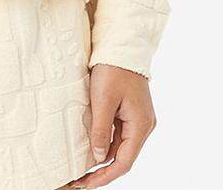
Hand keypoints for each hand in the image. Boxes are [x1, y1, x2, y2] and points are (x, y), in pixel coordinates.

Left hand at [61, 63, 157, 187]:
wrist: (122, 45)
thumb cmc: (114, 69)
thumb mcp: (103, 99)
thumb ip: (100, 129)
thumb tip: (97, 157)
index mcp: (140, 125)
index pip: (124, 162)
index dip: (105, 176)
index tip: (86, 183)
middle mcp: (143, 125)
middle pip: (122, 156)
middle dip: (101, 170)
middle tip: (79, 179)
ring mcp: (137, 119)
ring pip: (118, 146)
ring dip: (101, 156)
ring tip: (80, 166)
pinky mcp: (130, 112)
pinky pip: (117, 133)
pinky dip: (104, 141)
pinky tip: (89, 145)